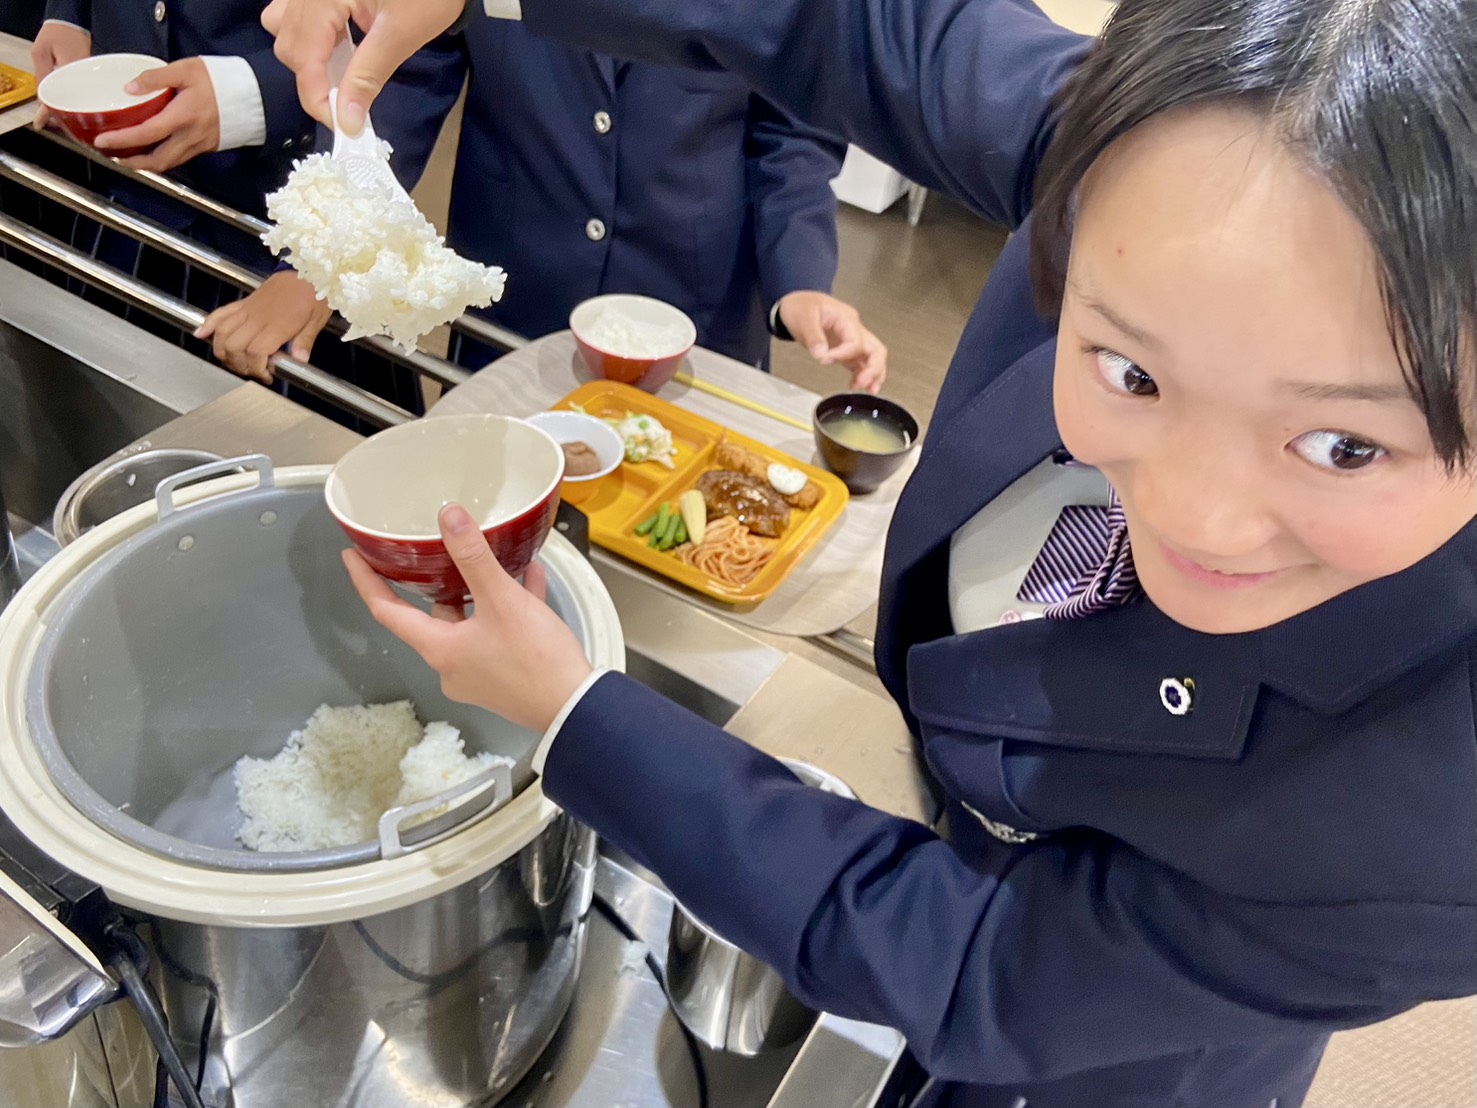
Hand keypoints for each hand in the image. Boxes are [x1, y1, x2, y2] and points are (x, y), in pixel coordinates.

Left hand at [30, 22, 91, 128]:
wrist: (74, 21)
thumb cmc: (57, 35)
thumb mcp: (40, 52)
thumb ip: (41, 75)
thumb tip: (42, 100)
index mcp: (73, 73)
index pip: (64, 99)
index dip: (52, 113)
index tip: (42, 124)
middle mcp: (87, 80)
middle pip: (78, 105)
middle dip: (66, 116)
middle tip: (54, 126)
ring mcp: (92, 80)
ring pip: (83, 100)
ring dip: (73, 110)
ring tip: (62, 120)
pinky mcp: (94, 78)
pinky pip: (85, 93)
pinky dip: (77, 100)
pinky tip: (71, 105)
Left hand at [91, 58, 219, 170]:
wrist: (254, 96)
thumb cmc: (220, 80)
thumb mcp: (186, 69)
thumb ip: (156, 77)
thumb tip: (129, 88)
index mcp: (181, 117)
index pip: (146, 134)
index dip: (122, 140)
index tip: (102, 142)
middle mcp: (189, 137)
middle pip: (158, 160)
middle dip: (133, 163)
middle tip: (113, 156)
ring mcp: (200, 145)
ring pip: (169, 163)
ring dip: (147, 164)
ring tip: (129, 157)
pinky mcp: (207, 147)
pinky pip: (180, 157)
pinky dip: (163, 158)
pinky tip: (154, 149)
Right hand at [194, 271, 330, 383]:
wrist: (306, 269)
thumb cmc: (315, 294)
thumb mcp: (318, 319)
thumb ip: (305, 341)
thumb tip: (299, 362)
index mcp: (278, 323)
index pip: (256, 351)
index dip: (257, 368)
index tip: (267, 376)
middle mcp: (257, 317)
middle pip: (234, 346)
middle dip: (240, 365)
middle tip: (254, 371)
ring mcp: (247, 309)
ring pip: (222, 332)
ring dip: (223, 351)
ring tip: (236, 362)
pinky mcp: (243, 303)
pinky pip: (220, 313)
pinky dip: (208, 324)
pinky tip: (200, 335)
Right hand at [262, 0, 461, 134]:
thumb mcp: (400, 34)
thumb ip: (368, 76)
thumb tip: (347, 121)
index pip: (303, 58)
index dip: (318, 98)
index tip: (343, 125)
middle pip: (289, 45)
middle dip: (316, 79)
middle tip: (351, 96)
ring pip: (285, 28)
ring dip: (310, 57)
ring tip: (347, 65)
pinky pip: (294, 12)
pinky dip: (311, 35)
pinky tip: (340, 40)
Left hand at [343, 504, 594, 732]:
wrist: (575, 707)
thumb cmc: (536, 661)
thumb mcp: (502, 600)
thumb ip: (473, 557)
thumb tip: (449, 519)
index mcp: (440, 649)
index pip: (386, 611)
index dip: (366, 581)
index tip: (353, 557)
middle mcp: (452, 666)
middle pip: (432, 616)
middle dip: (438, 582)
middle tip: (434, 553)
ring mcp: (478, 675)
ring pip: (469, 623)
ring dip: (479, 593)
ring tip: (495, 561)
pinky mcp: (504, 678)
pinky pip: (497, 635)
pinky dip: (506, 610)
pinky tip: (529, 583)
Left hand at [777, 291, 887, 393]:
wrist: (797, 304)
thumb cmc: (802, 306)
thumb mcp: (804, 317)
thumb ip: (813, 337)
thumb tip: (821, 355)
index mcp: (846, 319)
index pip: (855, 341)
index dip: (842, 354)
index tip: (824, 360)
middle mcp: (853, 330)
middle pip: (875, 349)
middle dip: (873, 368)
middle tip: (862, 383)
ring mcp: (851, 340)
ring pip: (872, 358)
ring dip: (872, 374)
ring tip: (868, 389)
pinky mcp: (845, 349)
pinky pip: (860, 363)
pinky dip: (862, 375)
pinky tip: (856, 385)